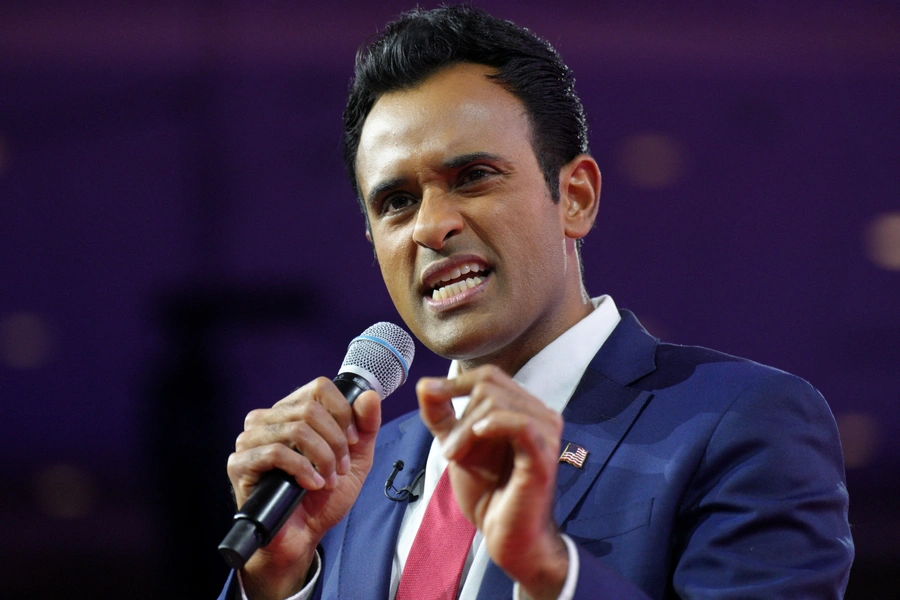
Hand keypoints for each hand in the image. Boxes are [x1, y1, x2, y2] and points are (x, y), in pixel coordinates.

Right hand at [226, 378, 381, 599]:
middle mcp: (268, 419)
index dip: (342, 412)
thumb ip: (365, 427)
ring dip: (322, 458)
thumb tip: (369, 396)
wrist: (303, 536)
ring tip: (327, 480)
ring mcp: (250, 440)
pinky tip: (311, 485)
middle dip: (335, 442)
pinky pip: (275, 452)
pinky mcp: (240, 463)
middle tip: (340, 468)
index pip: (319, 387)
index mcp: (292, 411)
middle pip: (310, 408)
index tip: (352, 440)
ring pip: (296, 429)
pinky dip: (302, 469)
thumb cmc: (324, 496)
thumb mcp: (355, 459)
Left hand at [416, 366, 568, 599]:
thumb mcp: (456, 446)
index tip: (430, 396)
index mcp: (522, 408)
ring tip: (455, 456)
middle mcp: (540, 414)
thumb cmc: (487, 491)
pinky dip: (493, 424)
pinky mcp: (544, 453)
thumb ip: (441, 415)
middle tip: (448, 451)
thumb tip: (424, 384)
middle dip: (459, 415)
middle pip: (490, 385)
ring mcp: (546, 432)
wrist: (505, 535)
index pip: (489, 375)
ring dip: (467, 428)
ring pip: (499, 401)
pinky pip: (520, 423)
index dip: (456, 382)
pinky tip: (478, 435)